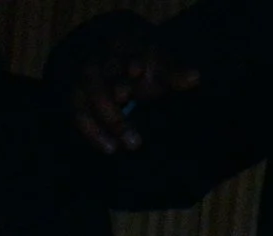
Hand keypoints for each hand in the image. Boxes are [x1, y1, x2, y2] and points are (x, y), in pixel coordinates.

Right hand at [64, 18, 200, 153]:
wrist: (108, 73)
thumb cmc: (140, 69)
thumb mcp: (158, 67)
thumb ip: (175, 74)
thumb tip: (196, 78)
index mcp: (123, 48)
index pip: (125, 53)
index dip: (130, 60)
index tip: (137, 69)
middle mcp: (101, 63)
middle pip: (107, 77)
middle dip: (118, 89)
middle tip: (129, 100)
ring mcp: (85, 84)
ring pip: (95, 100)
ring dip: (113, 122)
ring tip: (134, 143)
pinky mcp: (76, 103)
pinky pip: (82, 119)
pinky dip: (96, 135)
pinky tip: (112, 149)